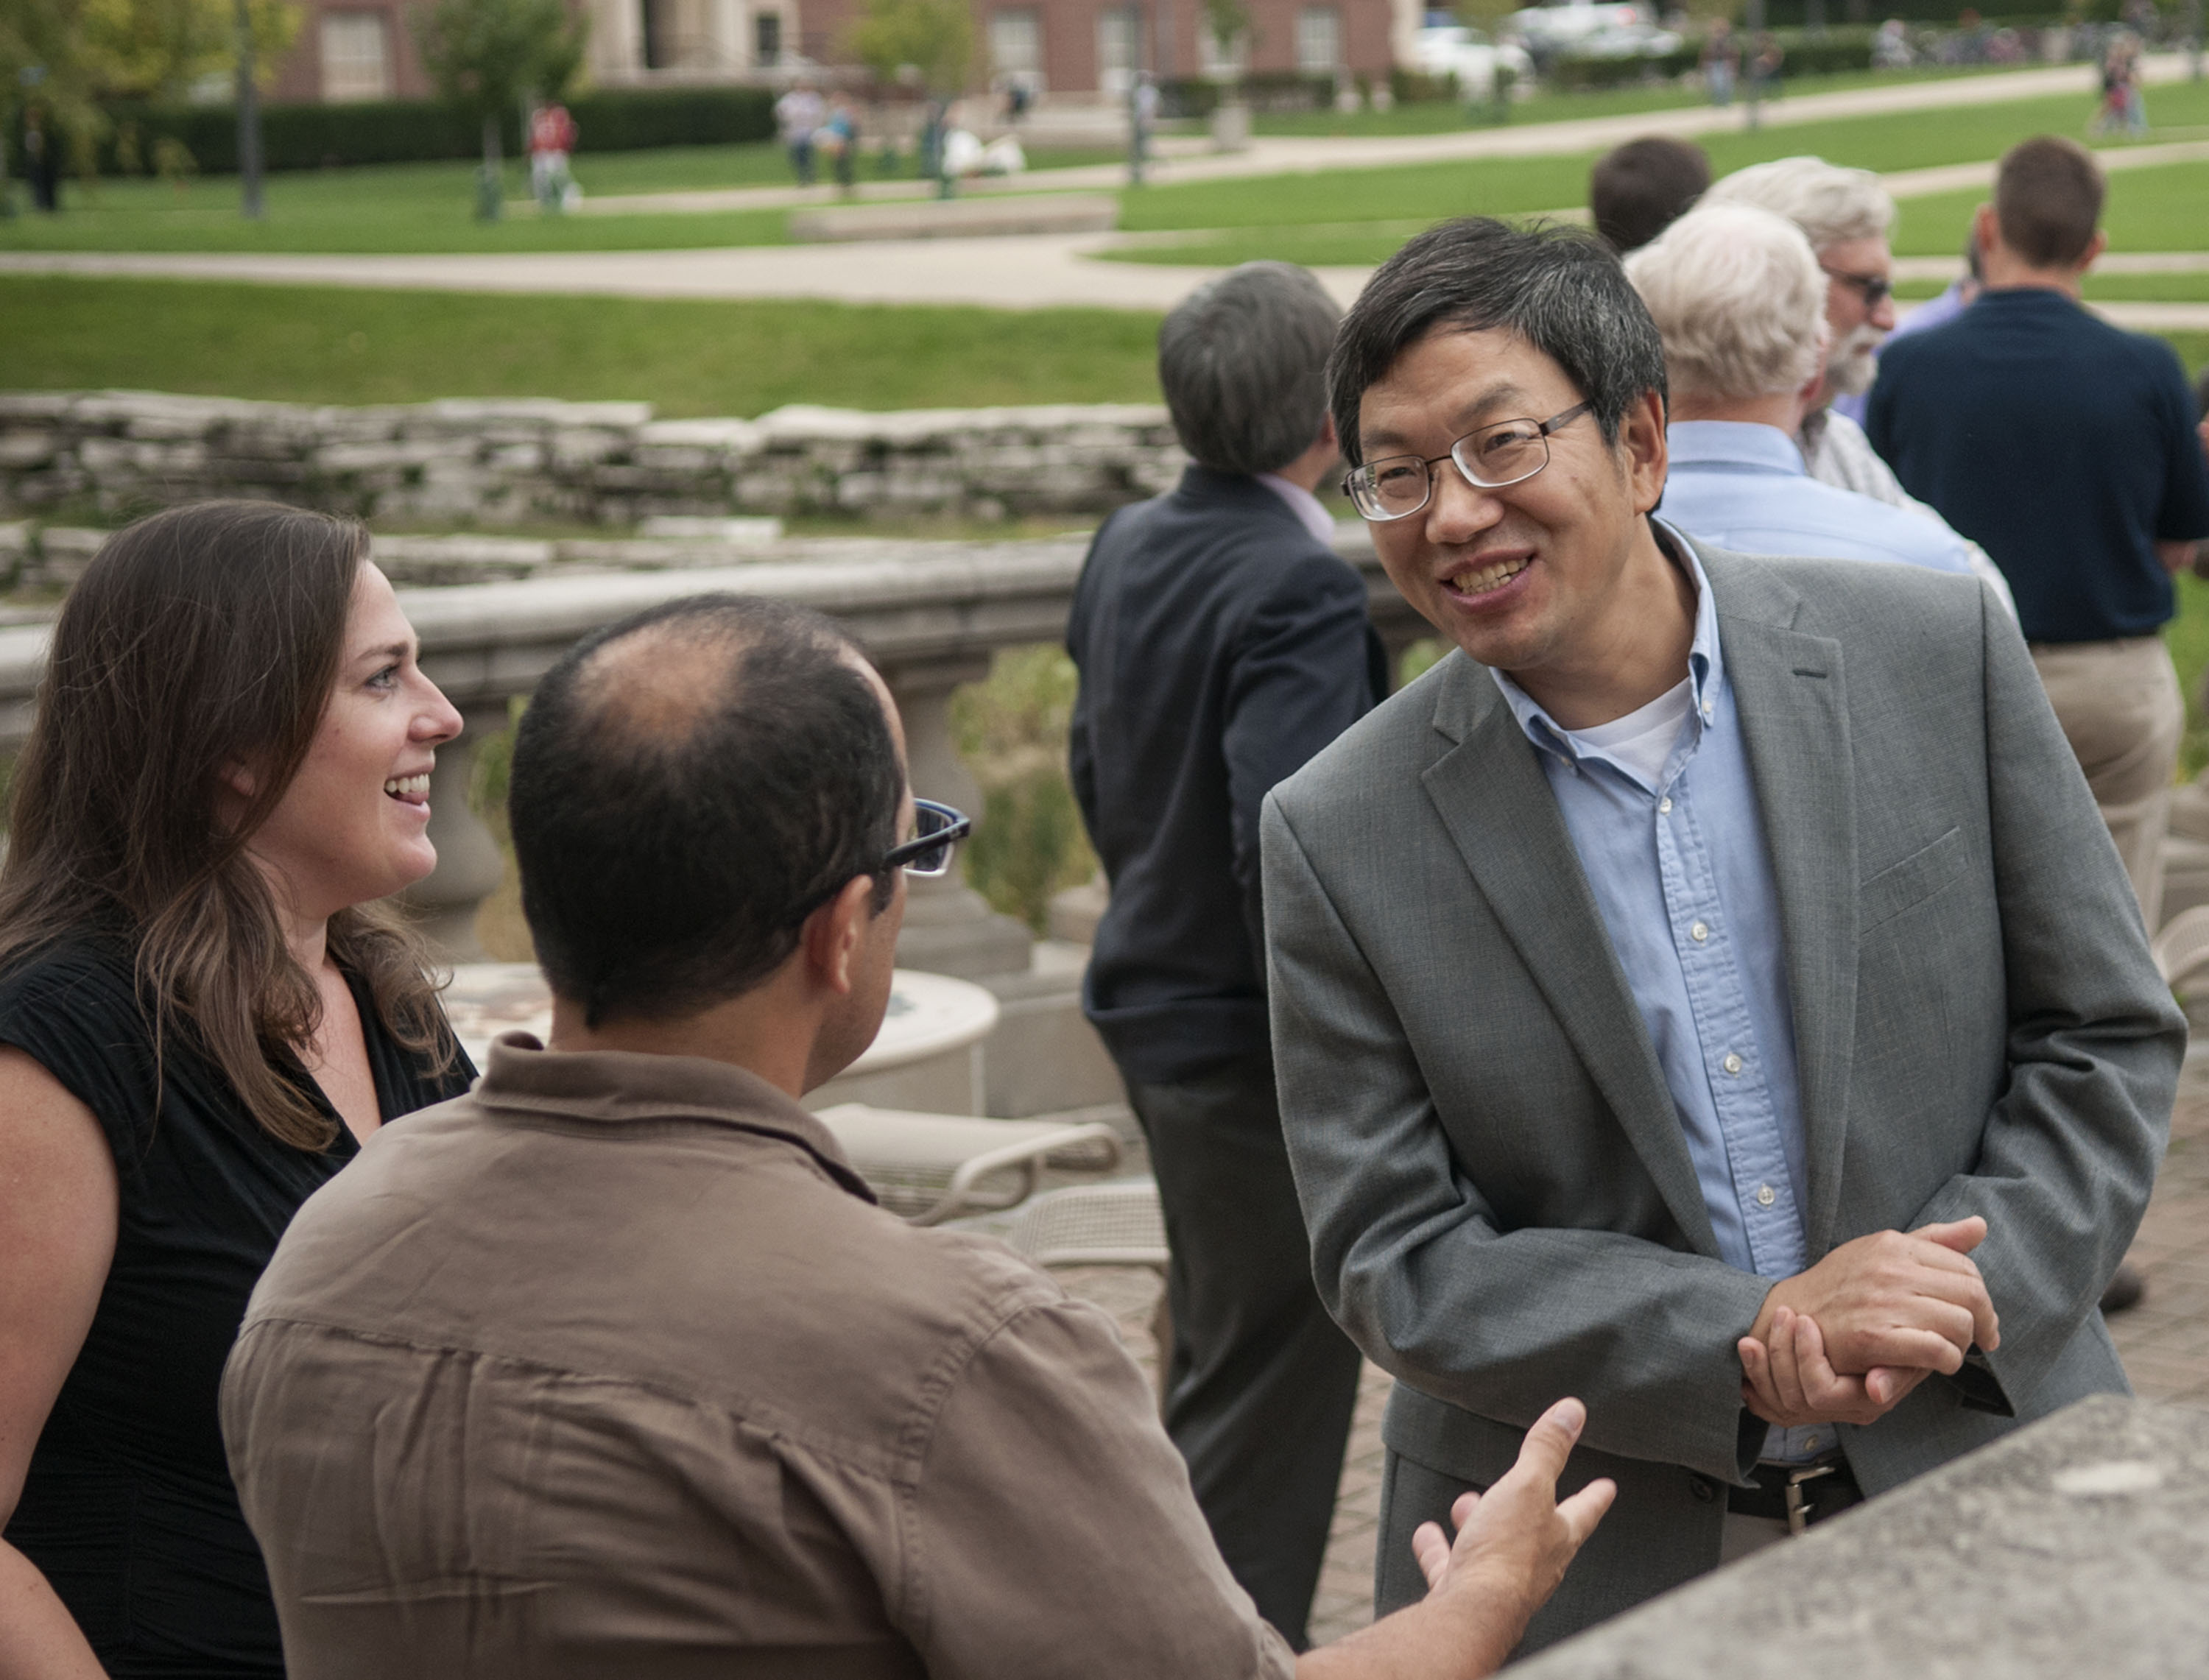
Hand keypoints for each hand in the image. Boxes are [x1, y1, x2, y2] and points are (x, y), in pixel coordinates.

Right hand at [1408, 1398, 1615, 1643]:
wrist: (1472, 1612)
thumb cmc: (1508, 1550)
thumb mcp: (1528, 1486)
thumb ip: (1547, 1450)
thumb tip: (1574, 1410)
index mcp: (1557, 1537)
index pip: (1584, 1509)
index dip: (1595, 1494)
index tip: (1608, 1486)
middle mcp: (1534, 1563)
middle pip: (1536, 1531)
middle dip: (1529, 1508)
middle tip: (1528, 1491)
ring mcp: (1498, 1582)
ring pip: (1492, 1547)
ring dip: (1480, 1523)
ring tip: (1465, 1503)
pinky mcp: (1464, 1592)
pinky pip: (1450, 1563)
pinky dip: (1438, 1547)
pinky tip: (1426, 1533)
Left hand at [1739, 1304, 1930, 1427]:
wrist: (1899, 1337)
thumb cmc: (1907, 1340)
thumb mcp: (1911, 1352)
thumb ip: (1896, 1371)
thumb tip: (1877, 1389)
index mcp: (1864, 1401)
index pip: (1822, 1392)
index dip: (1807, 1357)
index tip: (1805, 1320)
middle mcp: (1841, 1411)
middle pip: (1793, 1398)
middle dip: (1779, 1353)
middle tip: (1782, 1314)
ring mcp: (1820, 1409)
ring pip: (1777, 1403)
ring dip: (1759, 1367)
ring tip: (1752, 1336)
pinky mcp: (1802, 1400)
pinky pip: (1770, 1406)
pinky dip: (1754, 1383)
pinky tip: (1749, 1360)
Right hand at [1751, 1216, 1997, 1378]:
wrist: (1786, 1315)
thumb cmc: (1840, 1287)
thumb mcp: (1880, 1252)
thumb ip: (1931, 1241)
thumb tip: (1980, 1225)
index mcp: (1894, 1245)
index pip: (1965, 1267)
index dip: (1982, 1297)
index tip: (1982, 1319)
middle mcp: (1890, 1268)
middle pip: (1971, 1294)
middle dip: (1984, 1321)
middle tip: (1981, 1340)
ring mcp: (1881, 1302)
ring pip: (1959, 1323)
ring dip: (1965, 1344)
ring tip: (1954, 1350)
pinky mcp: (1871, 1337)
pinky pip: (1936, 1350)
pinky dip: (1947, 1361)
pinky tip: (1938, 1363)